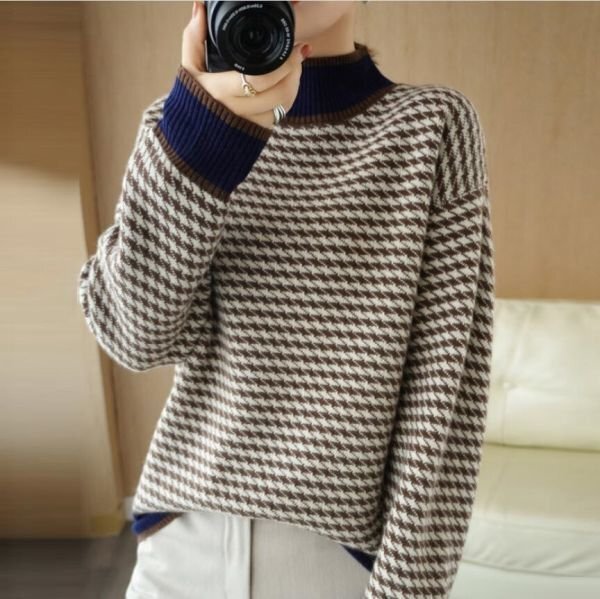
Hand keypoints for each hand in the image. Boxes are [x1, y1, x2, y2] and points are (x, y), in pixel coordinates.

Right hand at [182, 1, 311, 129]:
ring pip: (283, 105)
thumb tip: (200, 8)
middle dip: (294, 71)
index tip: (293, 48)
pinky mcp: (258, 132)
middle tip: (298, 54)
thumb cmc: (192, 101)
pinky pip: (281, 115)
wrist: (194, 139)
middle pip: (279, 93)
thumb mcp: (189, 69)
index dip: (283, 65)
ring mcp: (249, 124)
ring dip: (294, 84)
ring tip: (295, 68)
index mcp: (220, 91)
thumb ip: (194, 38)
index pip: (259, 79)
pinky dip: (288, 98)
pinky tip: (287, 85)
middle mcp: (237, 111)